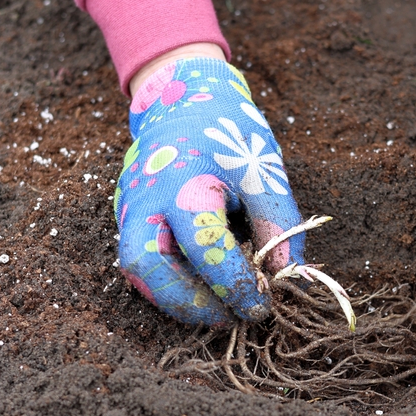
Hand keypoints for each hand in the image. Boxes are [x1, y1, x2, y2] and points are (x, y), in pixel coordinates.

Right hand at [114, 57, 303, 325]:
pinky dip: (170, 283)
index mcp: (185, 183)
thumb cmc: (229, 133)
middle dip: (189, 303)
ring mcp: (129, 209)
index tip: (264, 305)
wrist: (185, 99)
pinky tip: (202, 288)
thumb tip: (289, 277)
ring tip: (219, 310)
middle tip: (230, 317)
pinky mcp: (126, 217)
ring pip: (137, 271)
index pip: (206, 248)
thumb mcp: (263, 173)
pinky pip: (140, 261)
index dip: (238, 285)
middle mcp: (146, 199)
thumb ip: (278, 224)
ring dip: (176, 299)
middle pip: (148, 268)